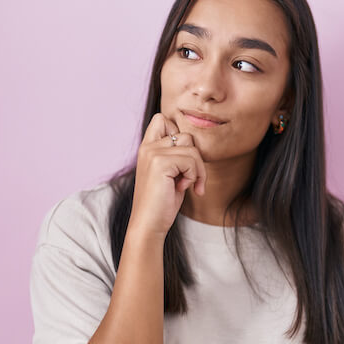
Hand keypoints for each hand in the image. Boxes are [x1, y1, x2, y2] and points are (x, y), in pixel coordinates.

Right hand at [128, 113, 206, 237]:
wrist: (148, 224)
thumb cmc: (161, 203)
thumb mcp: (169, 174)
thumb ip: (176, 155)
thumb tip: (194, 144)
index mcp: (146, 147)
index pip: (162, 119)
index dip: (179, 135)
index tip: (181, 161)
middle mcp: (147, 147)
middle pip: (186, 135)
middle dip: (195, 158)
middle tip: (190, 178)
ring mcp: (153, 153)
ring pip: (192, 148)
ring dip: (197, 170)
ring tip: (186, 185)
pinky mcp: (160, 163)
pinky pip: (191, 161)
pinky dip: (194, 176)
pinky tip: (183, 189)